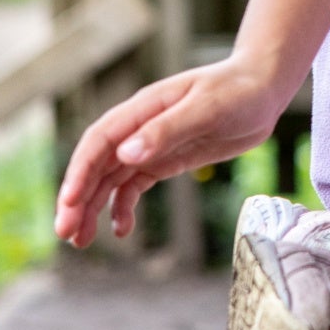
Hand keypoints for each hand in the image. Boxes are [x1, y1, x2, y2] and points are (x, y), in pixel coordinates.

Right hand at [54, 54, 290, 246]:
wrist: (263, 88)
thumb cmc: (238, 90)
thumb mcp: (207, 108)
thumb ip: (167, 130)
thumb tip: (126, 155)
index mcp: (143, 109)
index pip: (99, 141)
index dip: (80, 172)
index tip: (70, 202)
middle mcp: (139, 128)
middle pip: (97, 164)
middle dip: (78, 198)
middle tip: (66, 234)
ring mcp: (150, 145)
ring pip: (110, 179)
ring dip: (92, 208)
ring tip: (79, 240)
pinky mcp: (166, 160)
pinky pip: (134, 186)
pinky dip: (122, 207)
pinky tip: (120, 230)